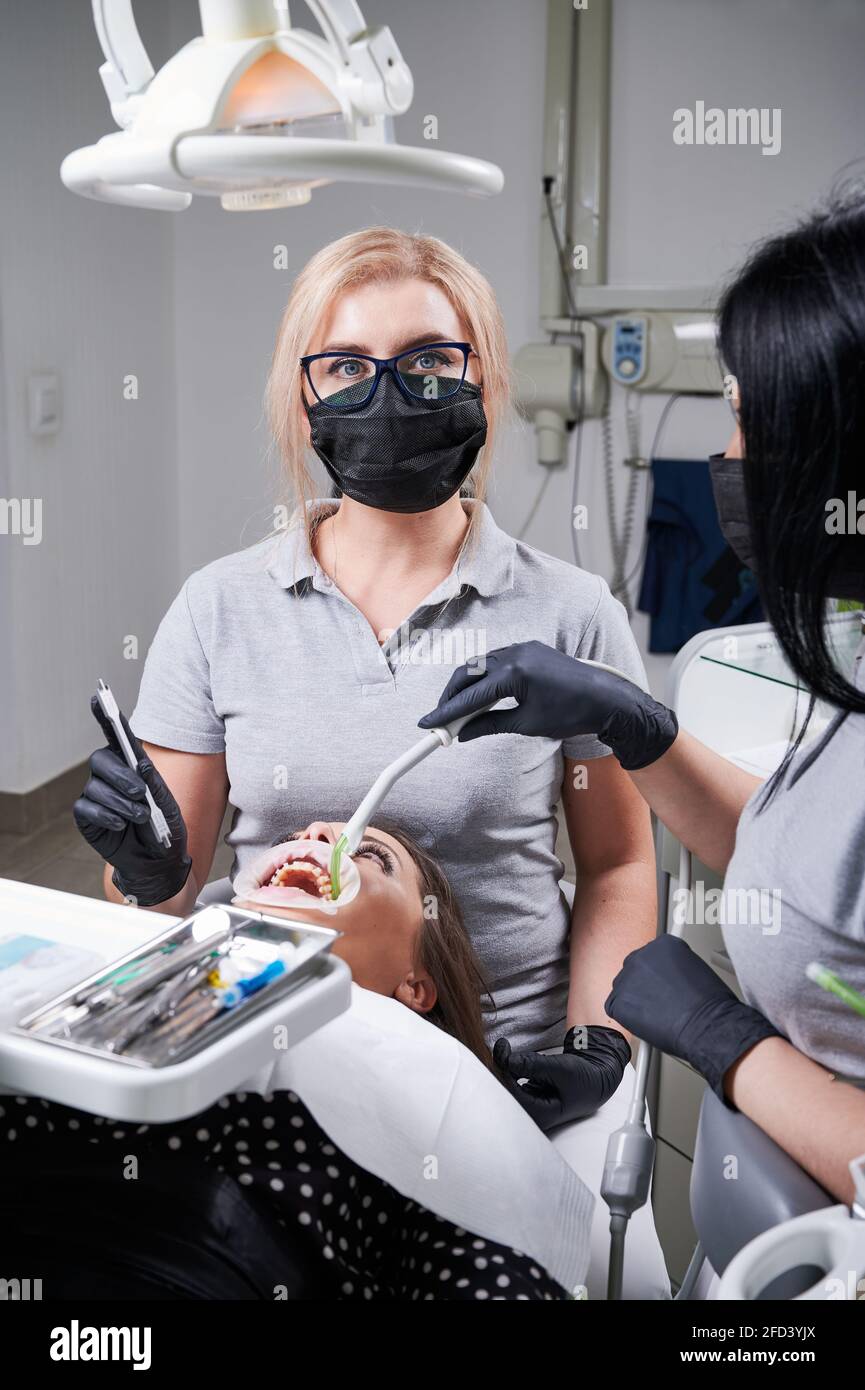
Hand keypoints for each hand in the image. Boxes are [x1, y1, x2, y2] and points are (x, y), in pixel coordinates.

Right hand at [72, 698, 191, 906]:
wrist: (159, 863)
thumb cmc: (165, 829)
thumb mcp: (168, 804)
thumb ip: (155, 783)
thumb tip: (141, 764)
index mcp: (131, 765)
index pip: (116, 736)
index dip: (106, 716)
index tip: (99, 697)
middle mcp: (111, 776)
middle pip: (101, 759)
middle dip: (120, 775)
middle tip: (140, 792)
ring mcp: (97, 795)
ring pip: (95, 787)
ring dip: (120, 802)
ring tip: (140, 817)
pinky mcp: (87, 817)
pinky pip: (86, 808)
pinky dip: (106, 815)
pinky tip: (121, 824)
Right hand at [418, 640, 677, 768]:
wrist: (607, 699)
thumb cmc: (570, 713)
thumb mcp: (526, 724)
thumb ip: (490, 725)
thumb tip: (463, 733)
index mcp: (514, 673)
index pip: (470, 694)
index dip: (446, 712)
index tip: (428, 724)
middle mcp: (515, 653)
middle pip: (469, 673)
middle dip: (452, 696)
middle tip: (441, 719)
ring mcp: (523, 648)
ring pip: (482, 665)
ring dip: (467, 686)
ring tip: (458, 711)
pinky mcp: (530, 649)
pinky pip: (497, 661)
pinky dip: (484, 677)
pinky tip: (481, 695)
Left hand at [494, 1025, 631, 1132]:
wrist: (597, 1078)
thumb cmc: (584, 1078)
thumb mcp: (562, 1068)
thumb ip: (535, 1065)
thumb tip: (507, 1060)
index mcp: (542, 1115)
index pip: (512, 1093)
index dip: (503, 1070)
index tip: (502, 1047)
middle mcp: (533, 1114)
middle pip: (506, 1092)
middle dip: (501, 1068)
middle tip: (502, 1046)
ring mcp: (530, 1106)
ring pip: (508, 1087)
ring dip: (505, 1068)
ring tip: (506, 1049)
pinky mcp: (529, 1095)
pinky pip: (513, 1082)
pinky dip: (511, 1069)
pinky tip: (512, 1058)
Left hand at [604, 935, 780, 1106]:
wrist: (707, 1025)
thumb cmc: (710, 1003)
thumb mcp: (694, 969)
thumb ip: (673, 967)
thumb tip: (665, 978)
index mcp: (662, 944)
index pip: (651, 957)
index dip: (657, 975)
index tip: (662, 985)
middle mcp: (642, 955)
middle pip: (635, 970)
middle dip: (644, 986)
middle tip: (659, 1002)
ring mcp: (627, 977)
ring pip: (624, 988)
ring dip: (635, 1000)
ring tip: (657, 1014)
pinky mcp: (618, 1001)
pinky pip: (615, 1007)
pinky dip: (627, 1017)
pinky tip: (646, 1021)